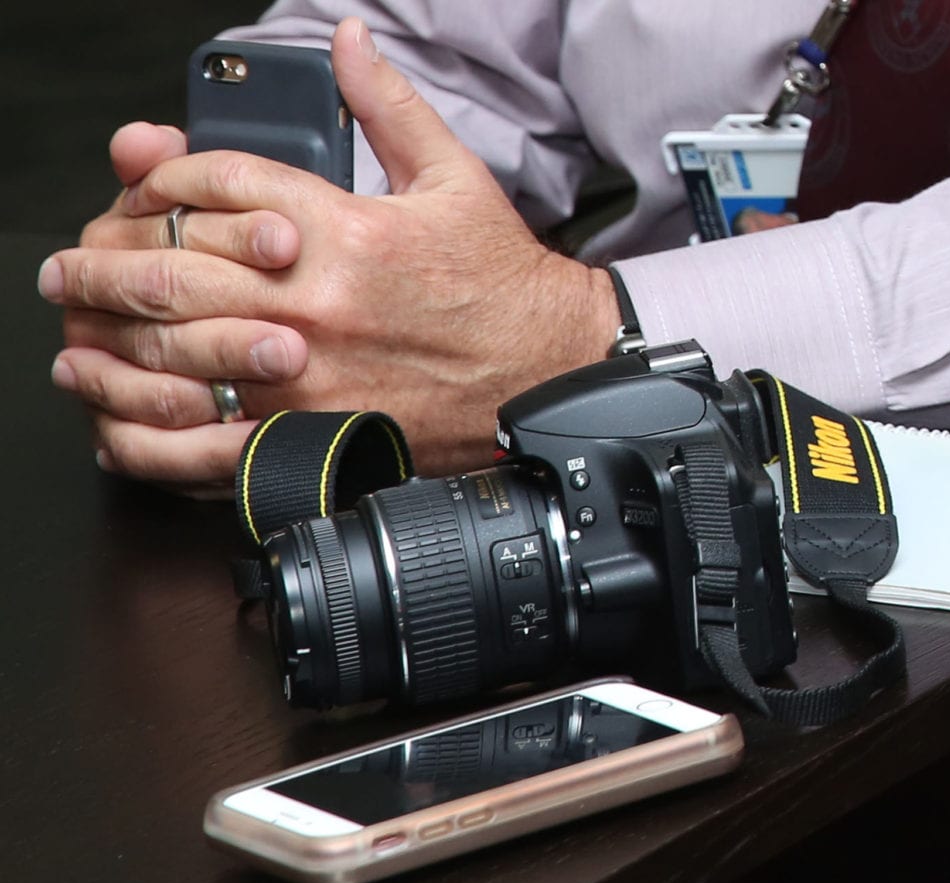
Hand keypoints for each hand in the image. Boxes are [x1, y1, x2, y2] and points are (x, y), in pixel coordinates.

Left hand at [41, 17, 618, 494]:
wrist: (546, 371)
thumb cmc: (502, 285)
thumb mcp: (453, 178)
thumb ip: (388, 107)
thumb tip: (350, 42)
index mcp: (342, 230)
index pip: (215, 183)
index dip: (162, 175)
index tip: (144, 185)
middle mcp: (314, 302)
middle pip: (169, 267)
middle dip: (103, 260)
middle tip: (70, 265)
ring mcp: (308, 377)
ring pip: (170, 353)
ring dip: (105, 340)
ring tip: (75, 332)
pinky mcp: (315, 439)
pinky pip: (208, 442)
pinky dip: (150, 434)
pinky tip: (121, 421)